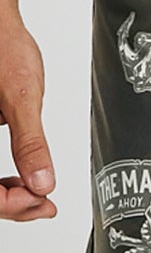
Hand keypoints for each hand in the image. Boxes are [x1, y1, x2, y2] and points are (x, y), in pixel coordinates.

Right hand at [0, 11, 55, 219]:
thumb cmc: (2, 47)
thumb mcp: (20, 97)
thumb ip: (30, 142)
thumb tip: (42, 183)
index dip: (10, 205)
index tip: (41, 201)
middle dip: (10, 205)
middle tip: (44, 205)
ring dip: (6, 197)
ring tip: (37, 197)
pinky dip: (1, 182)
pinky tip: (23, 181)